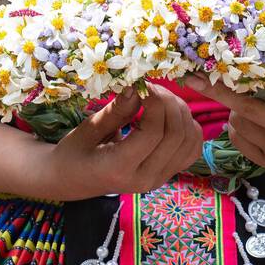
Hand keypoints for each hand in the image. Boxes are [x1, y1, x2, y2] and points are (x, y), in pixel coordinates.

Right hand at [43, 83, 204, 200]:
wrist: (72, 179)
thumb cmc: (74, 152)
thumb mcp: (88, 129)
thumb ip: (115, 111)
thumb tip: (137, 87)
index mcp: (120, 169)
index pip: (153, 134)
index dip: (154, 103)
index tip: (142, 85)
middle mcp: (145, 179)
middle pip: (176, 136)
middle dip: (169, 103)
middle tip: (151, 88)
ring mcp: (159, 179)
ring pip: (189, 141)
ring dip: (181, 113)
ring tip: (160, 99)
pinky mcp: (167, 174)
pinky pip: (191, 149)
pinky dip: (188, 127)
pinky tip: (170, 115)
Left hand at [180, 72, 264, 168]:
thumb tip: (233, 62)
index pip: (247, 105)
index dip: (220, 90)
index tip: (195, 78)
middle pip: (238, 117)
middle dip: (235, 98)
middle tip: (247, 86)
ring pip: (234, 127)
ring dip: (238, 112)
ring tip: (261, 105)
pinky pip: (237, 140)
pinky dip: (239, 127)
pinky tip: (257, 121)